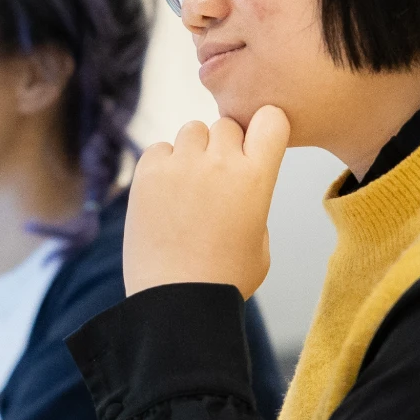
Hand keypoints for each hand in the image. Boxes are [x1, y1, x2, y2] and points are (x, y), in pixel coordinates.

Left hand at [123, 105, 288, 295]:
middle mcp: (219, 162)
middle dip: (225, 147)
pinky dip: (163, 165)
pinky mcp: (147, 173)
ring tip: (188, 189)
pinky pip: (159, 149)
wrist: (177, 301)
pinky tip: (165, 196)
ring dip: (193, 151)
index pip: (271, 119)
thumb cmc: (226, 278)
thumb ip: (255, 200)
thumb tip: (239, 184)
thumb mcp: (262, 241)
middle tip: (216, 182)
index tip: (257, 147)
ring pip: (192, 130)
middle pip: (227, 125)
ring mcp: (180, 165)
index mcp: (256, 177)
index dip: (265, 129)